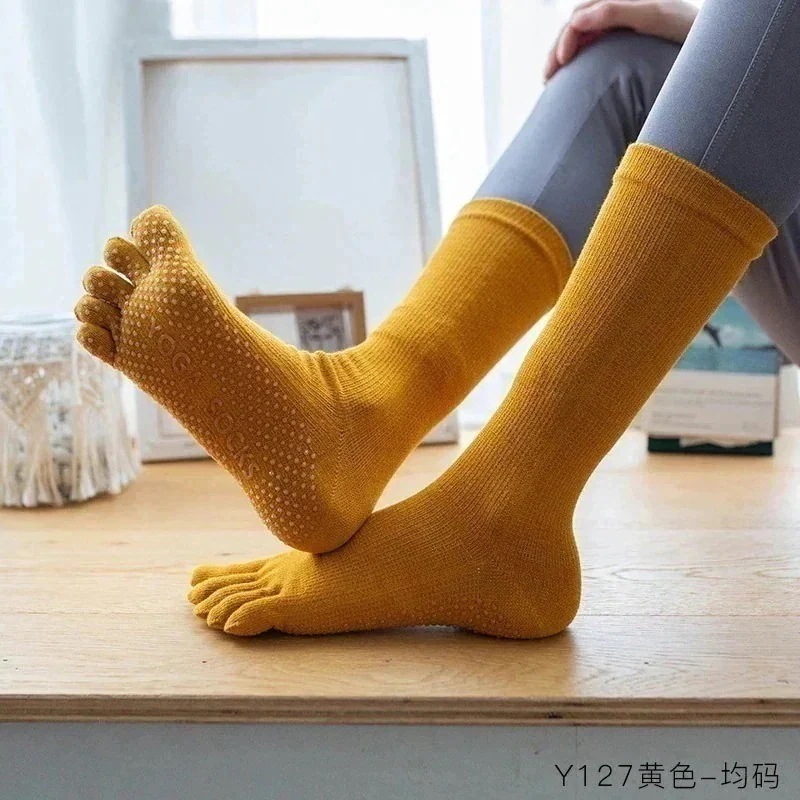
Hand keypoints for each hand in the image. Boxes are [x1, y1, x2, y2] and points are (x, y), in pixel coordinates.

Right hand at [544, 0, 698, 79]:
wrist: (712, 49)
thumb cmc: (688, 31)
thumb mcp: (653, 17)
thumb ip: (616, 12)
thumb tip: (576, 20)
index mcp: (625, 1)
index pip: (581, 14)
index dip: (565, 37)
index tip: (559, 64)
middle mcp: (623, 10)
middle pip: (577, 25)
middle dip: (558, 49)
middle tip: (547, 79)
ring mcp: (625, 26)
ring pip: (583, 36)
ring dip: (565, 56)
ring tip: (553, 81)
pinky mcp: (629, 42)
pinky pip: (595, 45)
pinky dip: (580, 59)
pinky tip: (573, 78)